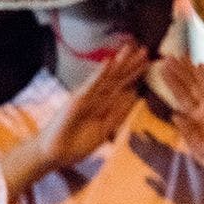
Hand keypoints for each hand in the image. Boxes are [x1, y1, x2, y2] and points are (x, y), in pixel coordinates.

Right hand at [38, 44, 148, 170]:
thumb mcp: (106, 128)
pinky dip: (101, 73)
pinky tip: (110, 61)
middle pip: (116, 78)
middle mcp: (95, 96)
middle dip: (130, 64)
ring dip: (119, 63)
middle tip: (145, 50)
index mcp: (102, 103)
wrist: (55, 154)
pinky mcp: (77, 100)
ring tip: (130, 48)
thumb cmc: (77, 143)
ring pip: (106, 78)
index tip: (148, 61)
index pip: (121, 86)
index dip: (134, 74)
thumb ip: (119, 113)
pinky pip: (92, 86)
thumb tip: (134, 95)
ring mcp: (86, 97)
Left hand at [159, 55, 203, 173]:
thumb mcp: (203, 149)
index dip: (172, 83)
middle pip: (191, 86)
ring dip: (193, 70)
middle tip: (168, 57)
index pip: (181, 97)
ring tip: (182, 56)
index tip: (161, 68)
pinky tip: (202, 66)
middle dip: (180, 72)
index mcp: (197, 119)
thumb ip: (189, 132)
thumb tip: (174, 115)